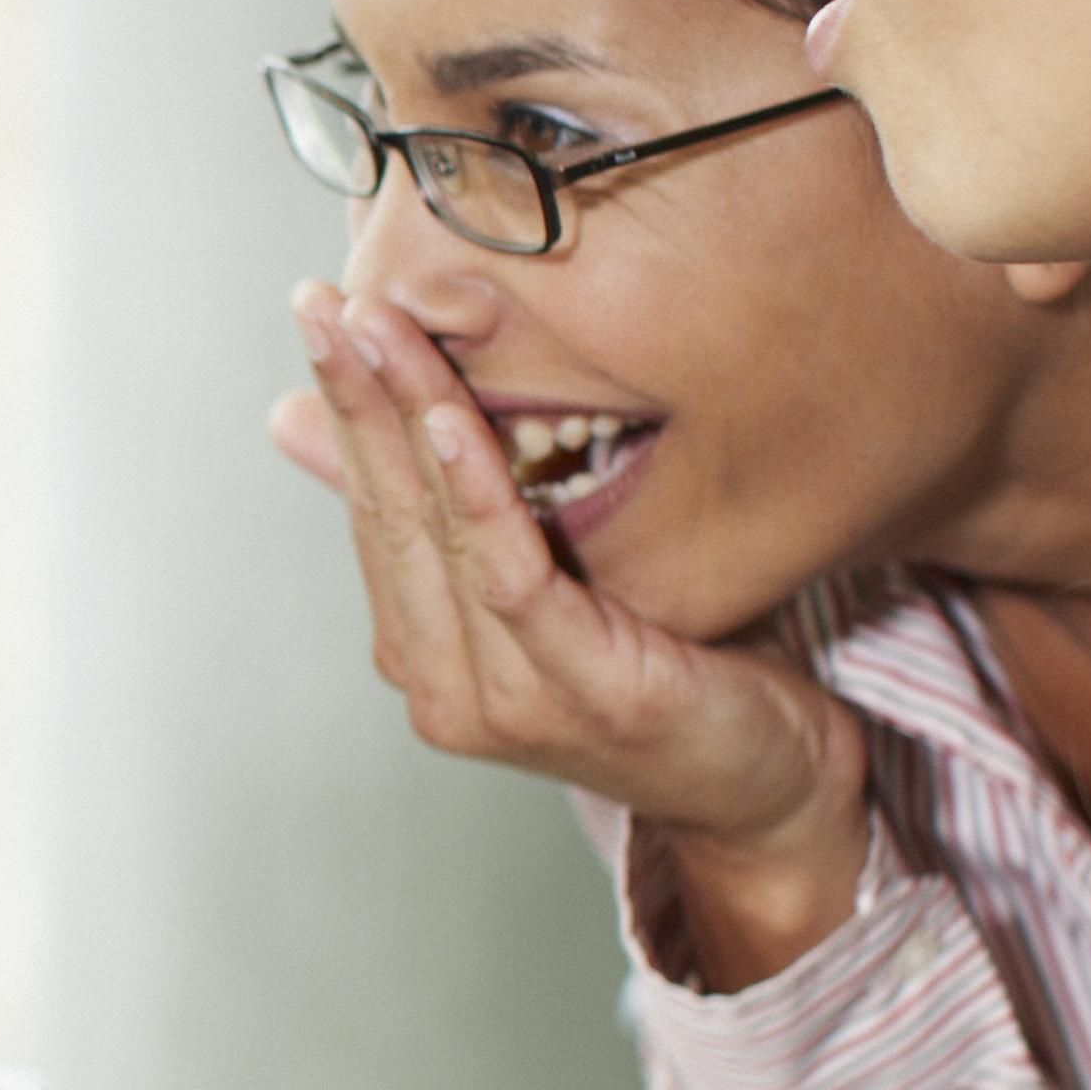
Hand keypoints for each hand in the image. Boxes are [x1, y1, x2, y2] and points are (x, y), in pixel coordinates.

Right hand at [274, 283, 869, 981]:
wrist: (771, 789)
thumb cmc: (673, 672)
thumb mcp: (552, 572)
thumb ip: (455, 507)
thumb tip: (324, 425)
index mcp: (426, 657)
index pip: (373, 510)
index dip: (346, 407)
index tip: (319, 311)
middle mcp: (442, 688)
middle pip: (390, 514)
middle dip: (356, 397)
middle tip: (324, 300)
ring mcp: (501, 701)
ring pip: (436, 535)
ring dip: (401, 420)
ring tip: (377, 329)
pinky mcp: (574, 695)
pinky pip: (509, 575)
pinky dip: (475, 492)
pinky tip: (448, 419)